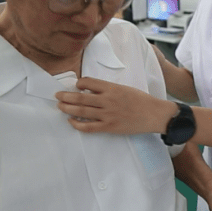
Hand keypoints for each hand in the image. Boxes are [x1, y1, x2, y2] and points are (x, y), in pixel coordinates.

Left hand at [56, 77, 176, 134]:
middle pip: (81, 98)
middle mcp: (107, 100)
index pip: (88, 82)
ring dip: (68, 108)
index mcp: (112, 88)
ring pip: (82, 111)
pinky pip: (89, 127)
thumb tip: (91, 90)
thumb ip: (109, 89)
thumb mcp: (124, 88)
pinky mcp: (109, 127)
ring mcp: (107, 115)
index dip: (79, 83)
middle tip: (57, 95)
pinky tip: (71, 121)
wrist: (154, 114)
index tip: (75, 86)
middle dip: (66, 96)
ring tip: (60, 106)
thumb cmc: (141, 100)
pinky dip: (77, 124)